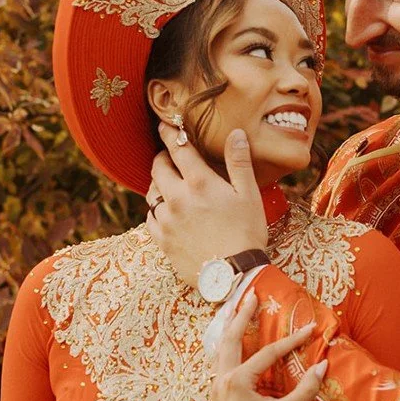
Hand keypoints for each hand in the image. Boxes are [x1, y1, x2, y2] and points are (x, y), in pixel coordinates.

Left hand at [146, 124, 267, 287]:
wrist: (234, 275)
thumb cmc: (246, 233)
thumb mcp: (249, 195)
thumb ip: (239, 162)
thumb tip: (235, 133)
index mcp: (200, 183)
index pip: (178, 149)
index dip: (169, 133)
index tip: (165, 125)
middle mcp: (177, 198)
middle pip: (158, 168)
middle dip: (162, 157)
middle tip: (168, 155)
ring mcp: (167, 220)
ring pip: (151, 193)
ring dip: (157, 183)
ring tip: (167, 183)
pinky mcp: (162, 240)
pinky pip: (150, 218)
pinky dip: (155, 209)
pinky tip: (165, 210)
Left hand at [209, 292, 326, 400]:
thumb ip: (304, 390)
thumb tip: (324, 366)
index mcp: (236, 381)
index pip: (267, 353)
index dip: (291, 341)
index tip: (310, 330)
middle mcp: (221, 381)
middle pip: (229, 339)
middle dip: (240, 315)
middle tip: (249, 295)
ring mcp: (215, 391)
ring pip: (219, 352)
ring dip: (227, 330)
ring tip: (232, 312)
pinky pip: (218, 366)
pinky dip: (225, 351)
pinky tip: (229, 349)